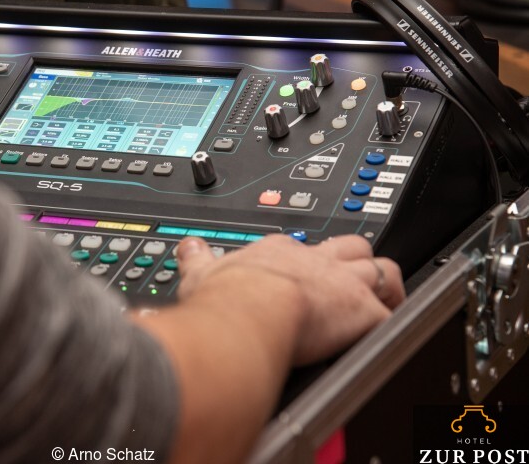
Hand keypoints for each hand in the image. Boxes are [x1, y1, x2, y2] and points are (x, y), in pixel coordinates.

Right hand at [176, 234, 403, 365]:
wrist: (248, 315)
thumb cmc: (226, 300)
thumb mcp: (201, 273)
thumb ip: (198, 258)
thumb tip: (188, 248)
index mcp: (280, 252)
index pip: (304, 248)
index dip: (309, 261)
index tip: (305, 275)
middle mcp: (316, 262)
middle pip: (351, 247)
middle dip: (356, 261)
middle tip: (353, 280)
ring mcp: (342, 285)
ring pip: (380, 271)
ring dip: (384, 287)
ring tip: (383, 303)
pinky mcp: (362, 313)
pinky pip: (390, 314)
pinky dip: (392, 323)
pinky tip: (387, 333)